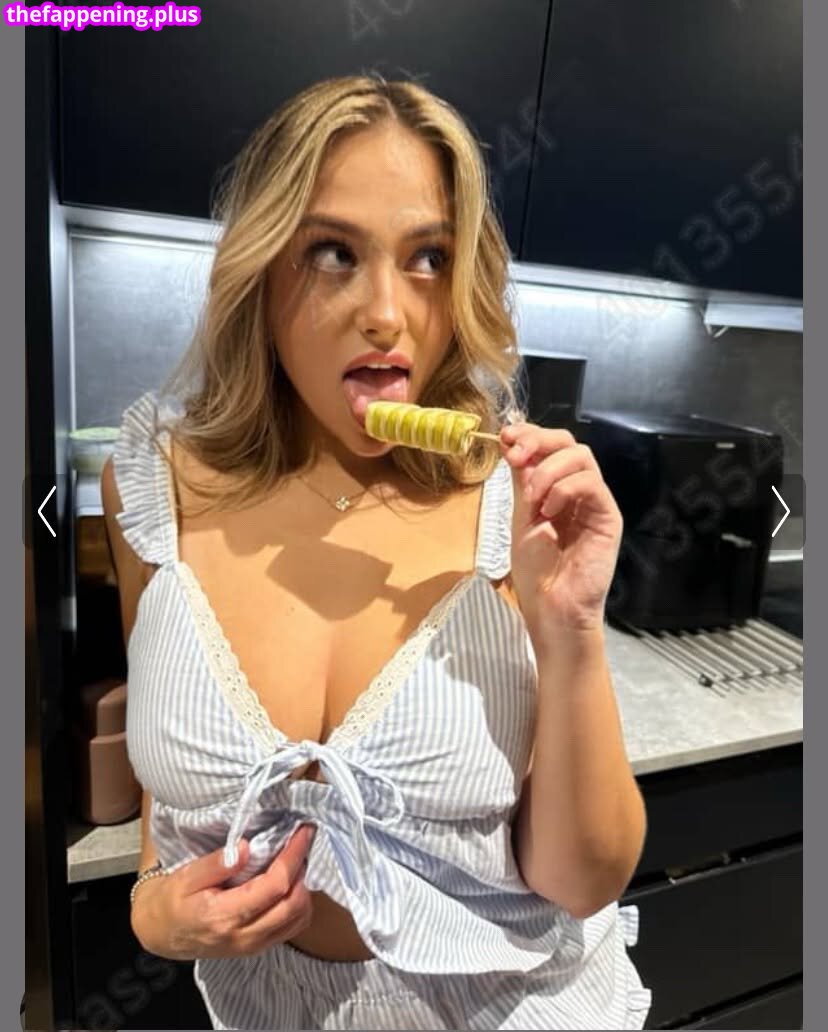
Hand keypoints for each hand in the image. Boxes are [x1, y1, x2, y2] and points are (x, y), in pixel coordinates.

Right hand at [130, 824, 315, 960]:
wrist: (161, 933)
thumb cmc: (172, 900)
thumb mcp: (186, 876)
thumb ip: (216, 864)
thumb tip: (246, 848)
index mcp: (225, 916)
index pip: (275, 886)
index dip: (293, 856)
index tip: (302, 831)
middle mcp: (244, 937)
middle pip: (294, 905)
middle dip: (304, 869)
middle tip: (301, 842)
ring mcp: (253, 947)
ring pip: (298, 920)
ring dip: (304, 888)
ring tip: (294, 860)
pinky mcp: (257, 948)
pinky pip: (291, 929)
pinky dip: (299, 904)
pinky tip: (289, 883)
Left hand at [499, 422, 622, 636]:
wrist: (552, 607)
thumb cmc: (536, 570)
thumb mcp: (521, 516)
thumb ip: (521, 480)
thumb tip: (509, 441)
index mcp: (557, 488)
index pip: (552, 446)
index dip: (530, 434)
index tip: (505, 436)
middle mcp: (580, 491)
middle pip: (570, 443)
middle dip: (539, 441)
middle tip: (516, 455)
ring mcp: (596, 502)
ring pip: (582, 457)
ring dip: (549, 469)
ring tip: (533, 499)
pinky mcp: (608, 516)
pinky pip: (592, 484)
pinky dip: (565, 489)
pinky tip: (549, 511)